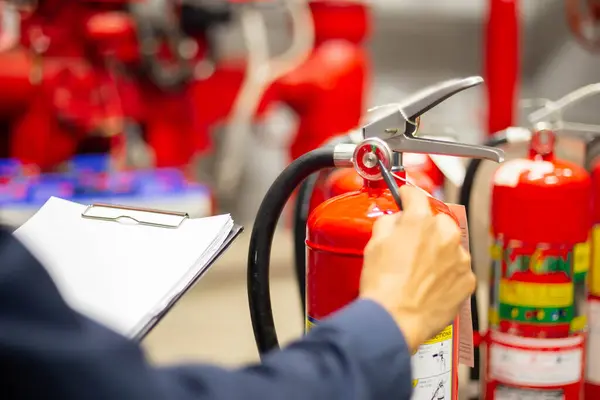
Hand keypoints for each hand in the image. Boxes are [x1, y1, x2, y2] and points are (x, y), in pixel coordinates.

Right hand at [360, 185, 474, 352]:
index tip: (406, 198)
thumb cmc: (382, 284)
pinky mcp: (467, 280)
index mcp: (420, 221)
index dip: (407, 195)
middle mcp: (445, 235)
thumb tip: (397, 220)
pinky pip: (458, 269)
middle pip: (438, 221)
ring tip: (419, 271)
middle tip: (411, 243)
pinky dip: (447, 273)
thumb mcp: (374, 243)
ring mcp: (460, 258)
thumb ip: (389, 223)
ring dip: (438, 252)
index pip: (416, 195)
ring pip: (450, 246)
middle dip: (426, 228)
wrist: (395, 320)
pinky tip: (430, 285)